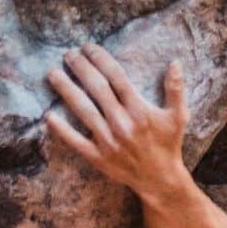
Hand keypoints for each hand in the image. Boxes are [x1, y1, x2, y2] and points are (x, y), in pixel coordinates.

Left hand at [46, 43, 189, 201]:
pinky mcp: (99, 158)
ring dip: (66, 90)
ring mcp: (109, 141)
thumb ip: (175, 89)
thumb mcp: (178, 117)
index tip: (88, 47)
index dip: (100, 59)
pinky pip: (76, 142)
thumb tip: (175, 63)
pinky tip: (49, 116)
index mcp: (140, 111)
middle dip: (80, 68)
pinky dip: (62, 130)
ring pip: (83, 110)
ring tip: (53, 74)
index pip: (116, 77)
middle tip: (68, 55)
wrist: (160, 180)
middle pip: (97, 88)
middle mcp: (122, 123)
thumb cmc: (168, 145)